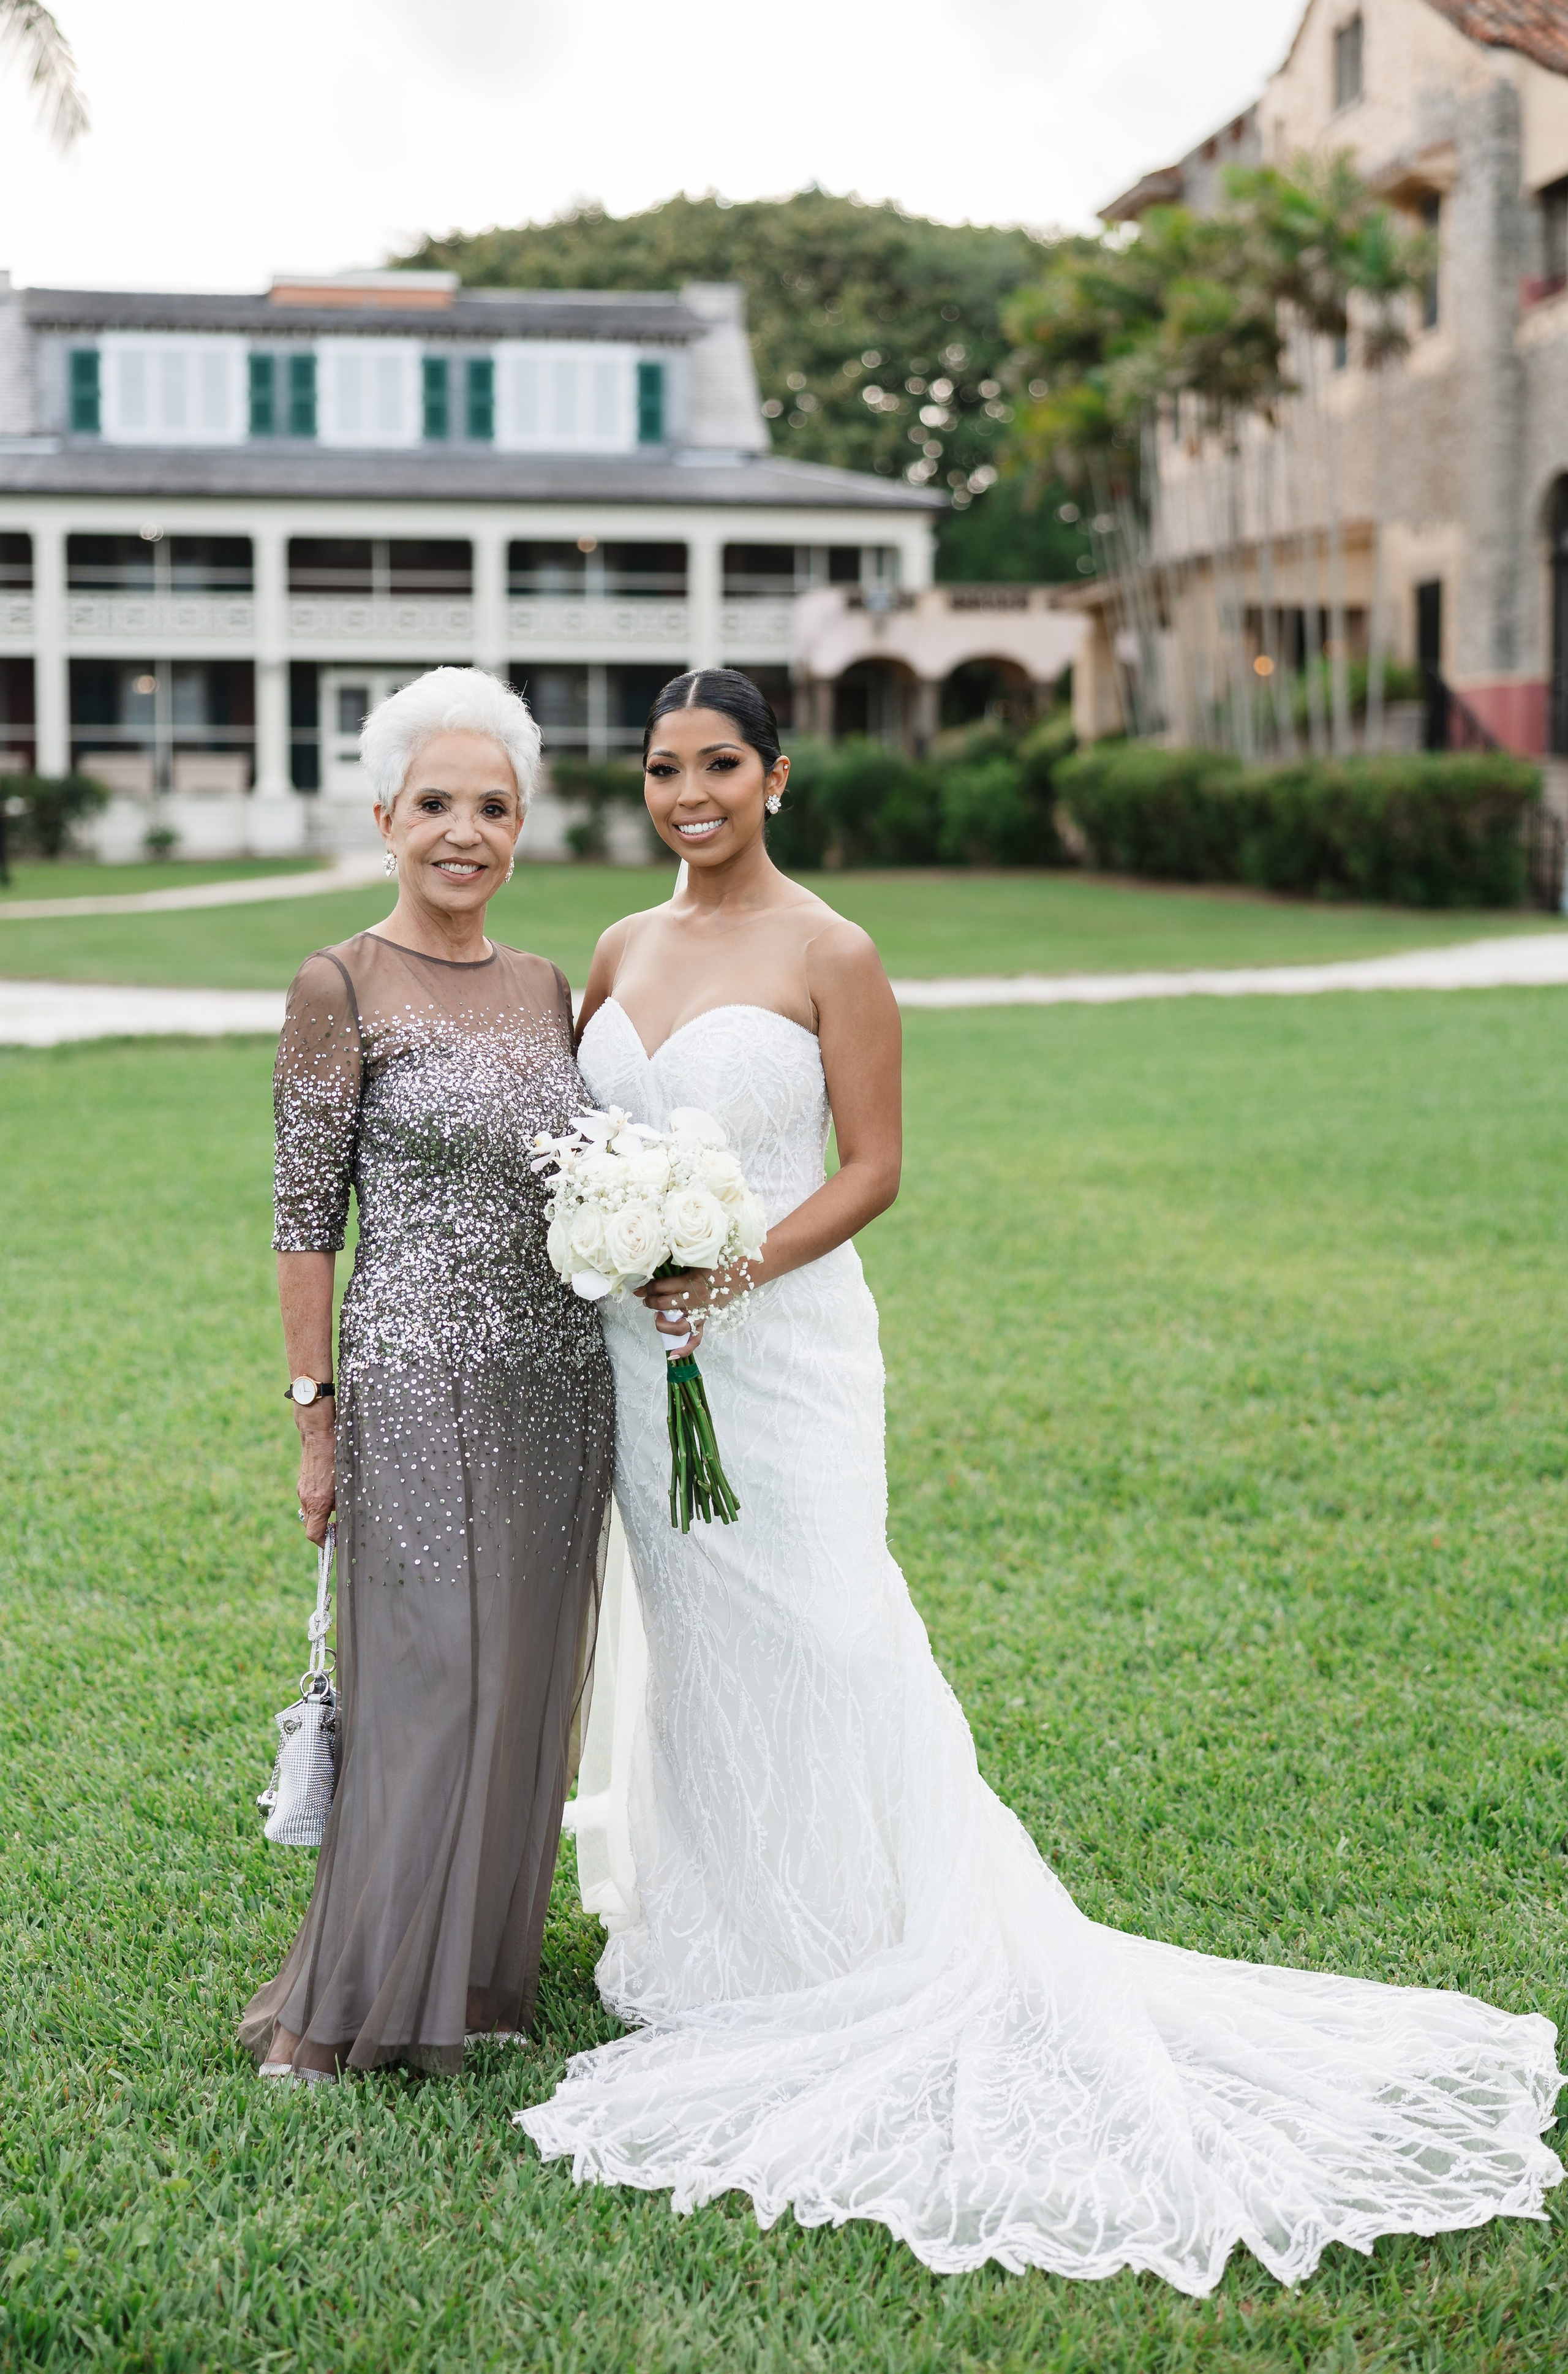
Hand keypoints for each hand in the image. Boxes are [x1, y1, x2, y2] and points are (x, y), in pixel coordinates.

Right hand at [294, 1406, 335, 1546]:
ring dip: (322, 1516)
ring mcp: (302, 1490)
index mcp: (317, 1502)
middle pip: (310, 1526)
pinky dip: (318, 1503)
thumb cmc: (336, 1455)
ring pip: (310, 1512)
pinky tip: (331, 1492)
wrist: (318, 1433)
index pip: (313, 1534)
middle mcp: (306, 1498)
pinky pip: (308, 1500)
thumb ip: (342, 1503)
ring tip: (338, 1508)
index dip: (325, 1543)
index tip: (337, 1541)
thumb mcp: (345, 1482)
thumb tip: (343, 1518)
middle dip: (324, 1531)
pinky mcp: (302, 1482)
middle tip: (339, 1528)